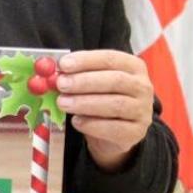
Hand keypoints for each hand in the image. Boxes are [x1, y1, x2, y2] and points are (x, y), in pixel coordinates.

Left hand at [54, 49, 153, 171]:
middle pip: (115, 80)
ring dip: (85, 103)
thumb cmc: (100, 99)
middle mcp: (142, 87)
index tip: (63, 64)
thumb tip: (49, 71)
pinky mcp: (136, 132)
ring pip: (116, 104)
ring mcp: (142, 110)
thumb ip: (76, 75)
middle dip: (85, 82)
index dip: (86, 60)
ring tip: (63, 103)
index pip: (111, 59)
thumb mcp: (91, 83)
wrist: (113, 133)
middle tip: (61, 84)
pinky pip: (115, 128)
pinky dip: (92, 125)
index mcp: (133, 67)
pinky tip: (76, 122)